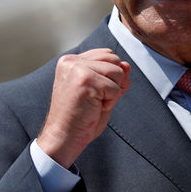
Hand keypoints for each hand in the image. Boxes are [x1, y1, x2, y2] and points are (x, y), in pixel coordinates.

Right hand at [37, 48, 130, 167]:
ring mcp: (77, 69)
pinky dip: (110, 102)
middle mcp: (71, 61)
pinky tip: (94, 108)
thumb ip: (114, 77)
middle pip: (114, 59)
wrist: (64, 137)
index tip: (94, 92)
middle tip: (94, 99)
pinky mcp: (85, 80)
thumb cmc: (79, 118)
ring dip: (112, 92)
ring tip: (94, 103)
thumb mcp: (101, 92)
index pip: (107, 54)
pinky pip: (115, 88)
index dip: (110, 75)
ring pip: (117, 71)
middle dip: (113, 81)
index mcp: (71, 61)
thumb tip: (127, 65)